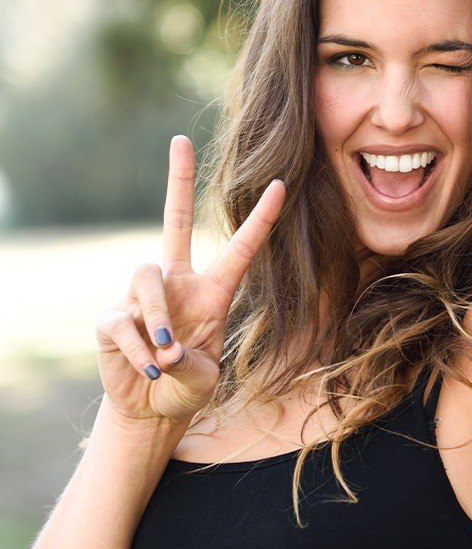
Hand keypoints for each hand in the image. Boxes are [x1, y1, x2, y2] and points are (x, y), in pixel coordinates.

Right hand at [95, 135, 284, 424]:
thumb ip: (191, 365)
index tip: (281, 185)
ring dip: (159, 317)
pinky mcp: (114, 316)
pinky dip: (138, 348)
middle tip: (180, 140)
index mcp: (214, 292)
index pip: (241, 248)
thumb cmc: (186, 388)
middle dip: (178, 181)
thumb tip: (166, 348)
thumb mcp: (202, 381)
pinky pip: (123, 319)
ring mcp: (143, 296)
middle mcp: (179, 283)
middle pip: (176, 221)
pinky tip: (147, 367)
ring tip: (166, 355)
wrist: (150, 409)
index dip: (261, 219)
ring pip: (147, 276)